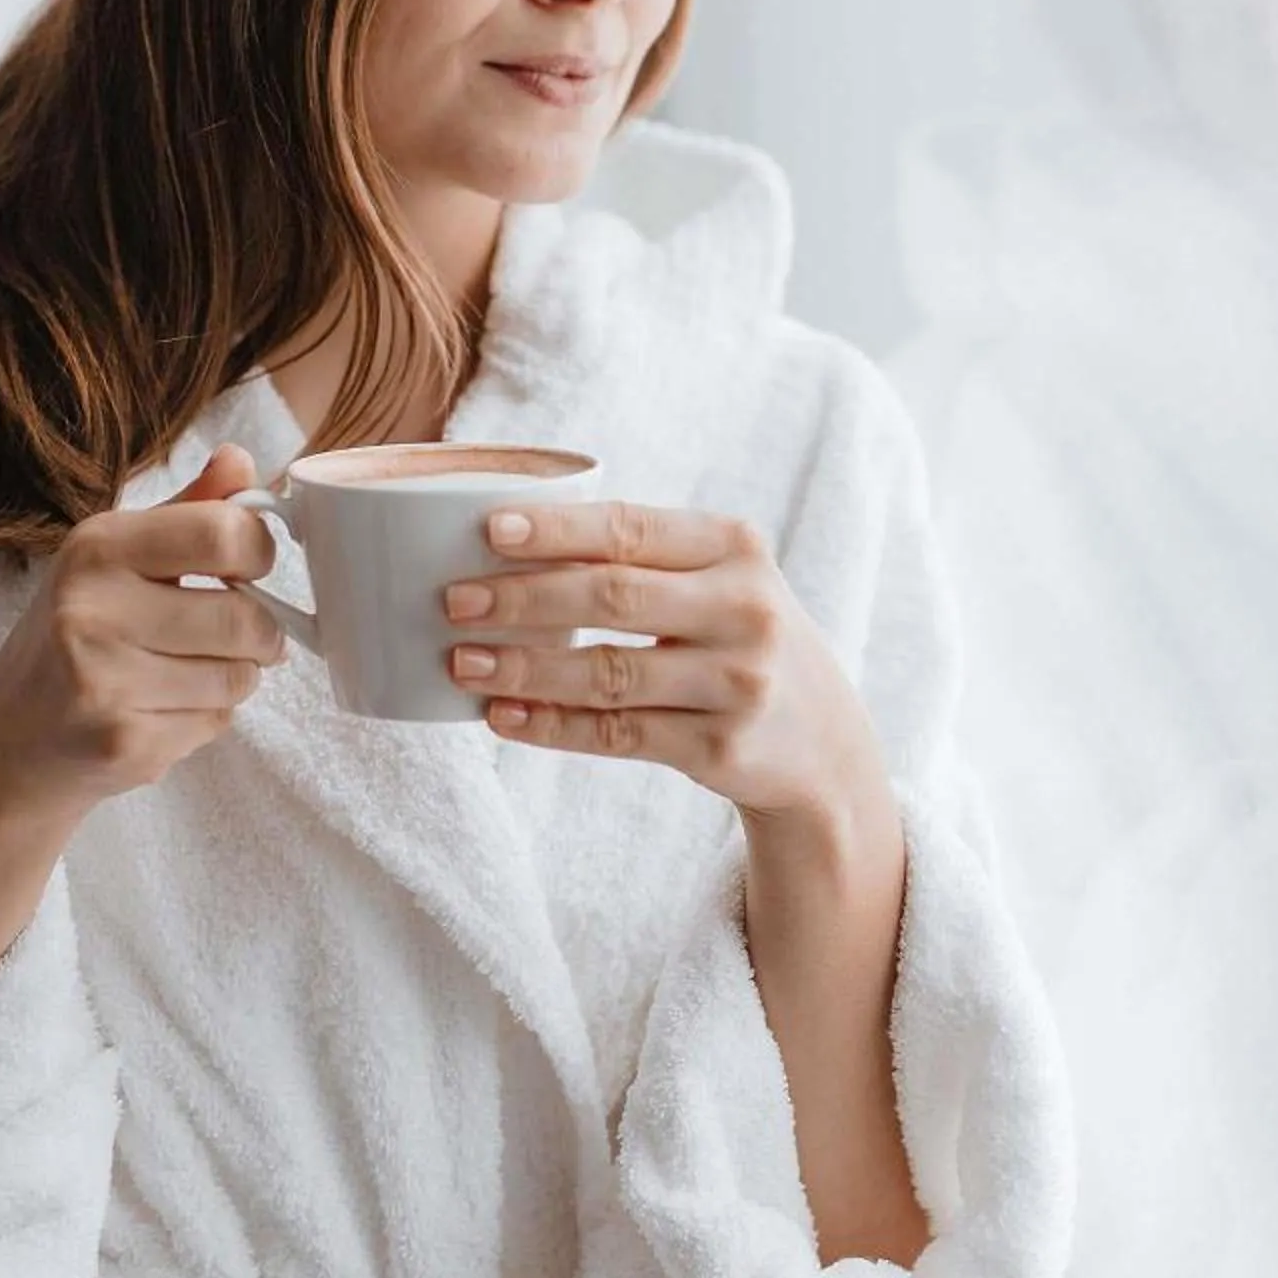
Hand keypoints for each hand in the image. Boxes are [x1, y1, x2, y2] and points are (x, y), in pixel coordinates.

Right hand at [0, 443, 288, 835]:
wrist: (5, 739)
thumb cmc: (71, 636)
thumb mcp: (115, 558)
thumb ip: (187, 510)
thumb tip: (241, 460)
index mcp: (96, 548)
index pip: (223, 533)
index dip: (258, 551)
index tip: (247, 567)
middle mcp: (92, 609)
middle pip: (245, 617)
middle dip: (259, 632)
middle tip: (236, 633)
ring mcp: (104, 681)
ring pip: (240, 676)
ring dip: (235, 676)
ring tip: (189, 672)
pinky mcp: (123, 742)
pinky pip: (217, 720)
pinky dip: (207, 716)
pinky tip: (161, 709)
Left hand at [441, 501, 892, 840]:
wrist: (823, 741)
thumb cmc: (738, 638)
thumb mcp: (720, 580)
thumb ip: (642, 558)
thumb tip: (505, 544)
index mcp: (736, 548)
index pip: (632, 529)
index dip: (557, 529)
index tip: (489, 530)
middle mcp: (744, 610)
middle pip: (612, 597)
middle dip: (522, 598)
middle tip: (454, 602)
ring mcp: (737, 683)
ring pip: (607, 674)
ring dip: (524, 668)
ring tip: (462, 663)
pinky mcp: (721, 748)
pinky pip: (617, 735)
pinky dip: (552, 727)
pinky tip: (503, 718)